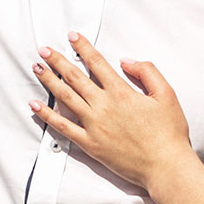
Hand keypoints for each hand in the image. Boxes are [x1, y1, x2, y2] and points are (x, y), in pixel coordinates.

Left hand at [30, 34, 193, 190]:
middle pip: (75, 77)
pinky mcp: (90, 144)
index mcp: (121, 92)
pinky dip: (47, 115)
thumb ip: (147, 72)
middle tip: (44, 50)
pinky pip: (63, 127)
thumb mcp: (166, 94)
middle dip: (57, 61)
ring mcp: (94, 125)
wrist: (165, 166)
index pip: (97, 63)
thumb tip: (125, 61)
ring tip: (37, 68)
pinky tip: (35, 105)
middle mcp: (104, 106)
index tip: (72, 37)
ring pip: (65, 97)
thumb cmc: (168, 132)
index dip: (83, 47)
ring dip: (49, 81)